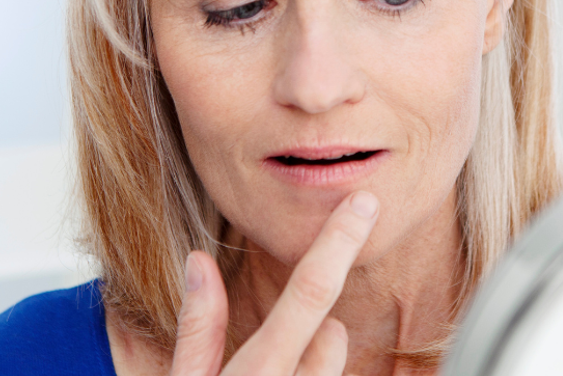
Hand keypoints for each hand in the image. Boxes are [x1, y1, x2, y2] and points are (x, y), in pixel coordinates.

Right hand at [170, 191, 379, 375]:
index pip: (311, 291)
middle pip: (332, 334)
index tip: (365, 203)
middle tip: (272, 354)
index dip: (340, 241)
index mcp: (260, 371)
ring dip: (311, 360)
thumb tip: (198, 259)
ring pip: (332, 363)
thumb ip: (198, 328)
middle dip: (314, 333)